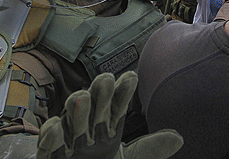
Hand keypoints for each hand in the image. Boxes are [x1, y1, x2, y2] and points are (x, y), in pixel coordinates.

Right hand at [36, 72, 181, 158]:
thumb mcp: (128, 158)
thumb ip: (151, 149)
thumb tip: (179, 138)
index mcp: (107, 126)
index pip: (118, 106)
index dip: (123, 93)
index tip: (131, 78)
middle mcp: (86, 127)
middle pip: (94, 105)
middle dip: (100, 93)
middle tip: (107, 79)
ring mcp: (67, 140)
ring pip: (71, 119)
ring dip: (77, 109)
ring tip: (82, 97)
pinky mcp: (48, 155)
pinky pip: (48, 143)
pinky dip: (52, 135)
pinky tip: (57, 125)